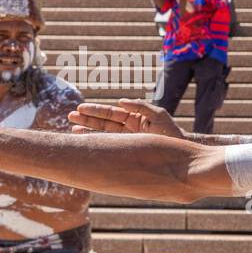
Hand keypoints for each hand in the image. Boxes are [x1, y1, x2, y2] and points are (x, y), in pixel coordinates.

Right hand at [68, 98, 183, 138]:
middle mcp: (129, 127)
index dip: (96, 111)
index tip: (80, 109)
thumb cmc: (172, 132)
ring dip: (89, 130)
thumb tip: (121, 101)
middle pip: (104, 122)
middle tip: (70, 116)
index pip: (111, 113)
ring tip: (73, 127)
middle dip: (87, 118)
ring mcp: (128, 139)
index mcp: (134, 118)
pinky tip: (86, 140)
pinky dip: (98, 142)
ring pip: (104, 133)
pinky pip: (111, 144)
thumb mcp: (159, 116)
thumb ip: (141, 106)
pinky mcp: (129, 148)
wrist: (181, 151)